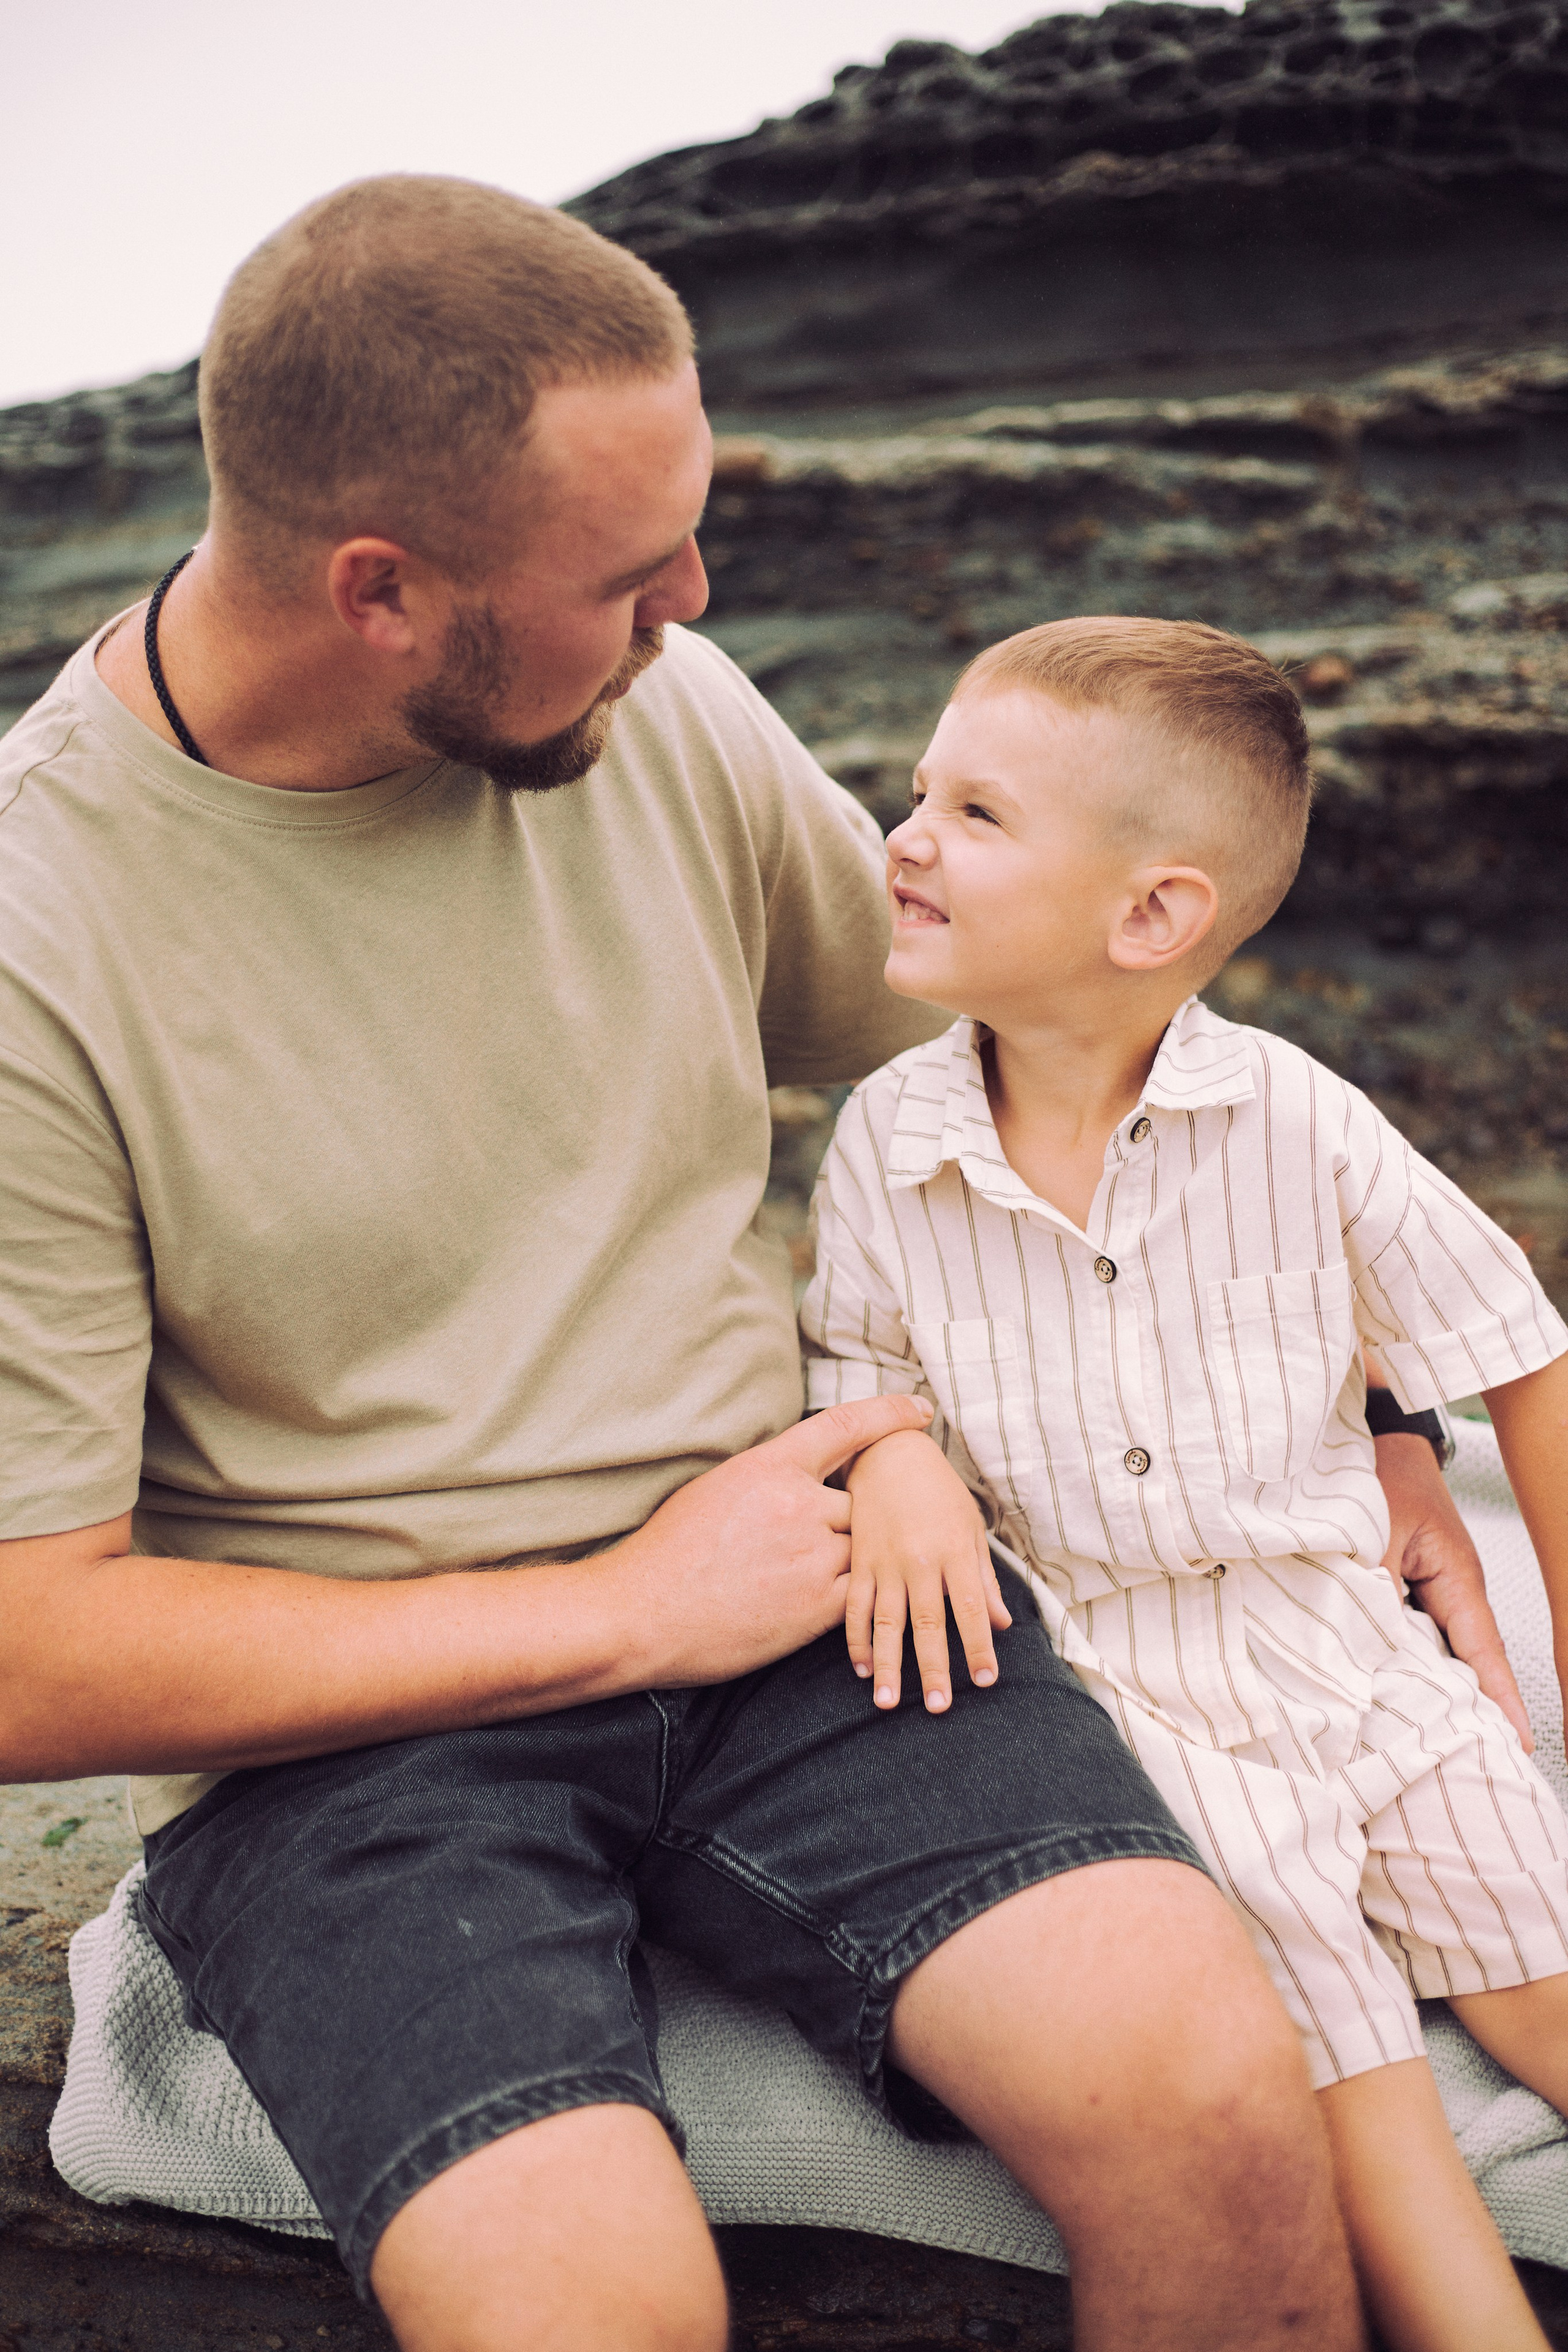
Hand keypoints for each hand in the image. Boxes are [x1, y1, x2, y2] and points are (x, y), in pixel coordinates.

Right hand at [613, 1394, 934, 1687]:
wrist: (643, 1615)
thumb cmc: (668, 1553)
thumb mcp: (716, 1488)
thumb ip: (768, 1478)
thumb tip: (801, 1476)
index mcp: (770, 1466)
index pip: (845, 1426)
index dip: (889, 1414)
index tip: (919, 1412)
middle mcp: (799, 1504)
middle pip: (859, 1500)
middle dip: (847, 1519)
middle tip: (811, 1542)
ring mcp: (812, 1556)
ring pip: (861, 1547)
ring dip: (841, 1560)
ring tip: (795, 1579)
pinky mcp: (817, 1606)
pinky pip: (857, 1592)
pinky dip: (845, 1596)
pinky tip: (808, 1605)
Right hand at [844, 1429, 1012, 1712]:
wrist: (889, 1451)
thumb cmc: (938, 1490)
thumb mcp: (969, 1527)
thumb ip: (984, 1578)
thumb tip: (1002, 1624)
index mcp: (953, 1552)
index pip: (970, 1608)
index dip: (978, 1646)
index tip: (985, 1680)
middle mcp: (919, 1561)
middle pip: (928, 1623)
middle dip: (934, 1668)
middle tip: (939, 1708)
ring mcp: (885, 1562)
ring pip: (887, 1622)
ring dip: (888, 1664)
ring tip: (887, 1703)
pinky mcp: (859, 1560)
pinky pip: (854, 1606)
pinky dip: (856, 1638)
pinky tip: (862, 1667)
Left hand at [1377, 1430, 1532, 1751]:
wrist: (1369, 1441)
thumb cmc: (1378, 1474)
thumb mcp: (1374, 1529)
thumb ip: (1373, 1586)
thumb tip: (1369, 1640)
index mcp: (1457, 1578)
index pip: (1484, 1652)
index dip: (1499, 1699)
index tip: (1517, 1743)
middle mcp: (1447, 1592)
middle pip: (1462, 1664)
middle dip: (1466, 1710)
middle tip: (1466, 1762)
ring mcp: (1425, 1593)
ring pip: (1430, 1654)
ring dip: (1424, 1688)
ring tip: (1422, 1742)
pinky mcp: (1400, 1590)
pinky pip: (1403, 1636)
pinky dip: (1395, 1660)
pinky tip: (1377, 1689)